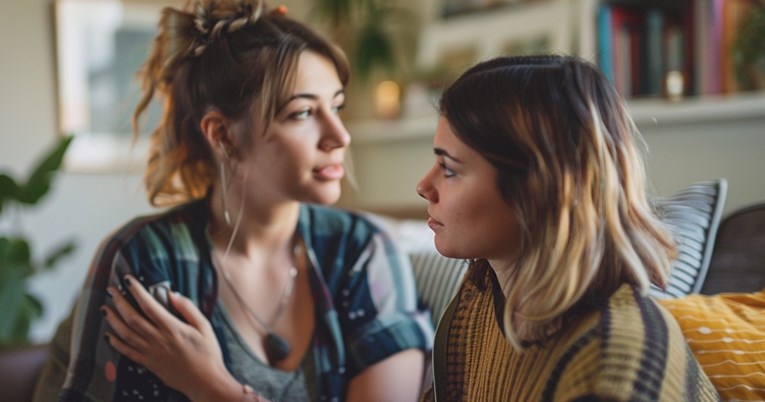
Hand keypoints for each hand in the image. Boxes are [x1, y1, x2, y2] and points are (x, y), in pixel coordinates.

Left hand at [102, 275, 240, 400]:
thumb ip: (189, 309)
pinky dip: (115, 343)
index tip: (128, 280)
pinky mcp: (148, 363)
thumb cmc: (208, 353)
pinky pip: (127, 352)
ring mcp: (151, 352)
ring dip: (113, 320)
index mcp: (172, 328)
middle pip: (132, 318)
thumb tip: (173, 295)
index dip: (136, 291)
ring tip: (105, 308)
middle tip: (111, 290)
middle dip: (119, 302)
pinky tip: (108, 335)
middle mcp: (158, 339)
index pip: (148, 305)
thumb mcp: (204, 327)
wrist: (205, 381)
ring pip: (125, 334)